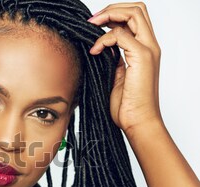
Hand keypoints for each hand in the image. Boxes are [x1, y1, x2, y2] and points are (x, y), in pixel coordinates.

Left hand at [88, 2, 162, 135]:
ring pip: (133, 14)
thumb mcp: (117, 76)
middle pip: (137, 9)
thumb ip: (113, 59)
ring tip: (91, 27)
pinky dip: (103, 40)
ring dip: (108, 16)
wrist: (137, 121)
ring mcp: (148, 50)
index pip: (134, 18)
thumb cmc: (127, 105)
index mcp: (145, 49)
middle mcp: (150, 46)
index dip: (114, 14)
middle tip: (92, 21)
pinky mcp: (141, 58)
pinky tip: (94, 52)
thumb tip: (101, 47)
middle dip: (112, 9)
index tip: (94, 24)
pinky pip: (120, 35)